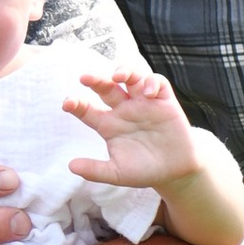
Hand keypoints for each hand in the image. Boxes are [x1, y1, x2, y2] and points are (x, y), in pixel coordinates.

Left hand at [64, 66, 200, 188]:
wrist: (176, 172)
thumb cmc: (144, 170)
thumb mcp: (118, 173)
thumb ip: (95, 170)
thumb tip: (71, 166)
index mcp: (109, 124)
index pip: (87, 109)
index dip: (76, 104)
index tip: (68, 103)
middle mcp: (124, 110)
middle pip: (106, 87)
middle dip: (96, 80)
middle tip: (85, 78)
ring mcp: (143, 103)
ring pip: (132, 77)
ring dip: (124, 71)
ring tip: (118, 76)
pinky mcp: (164, 101)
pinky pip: (157, 83)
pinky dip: (152, 82)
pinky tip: (147, 93)